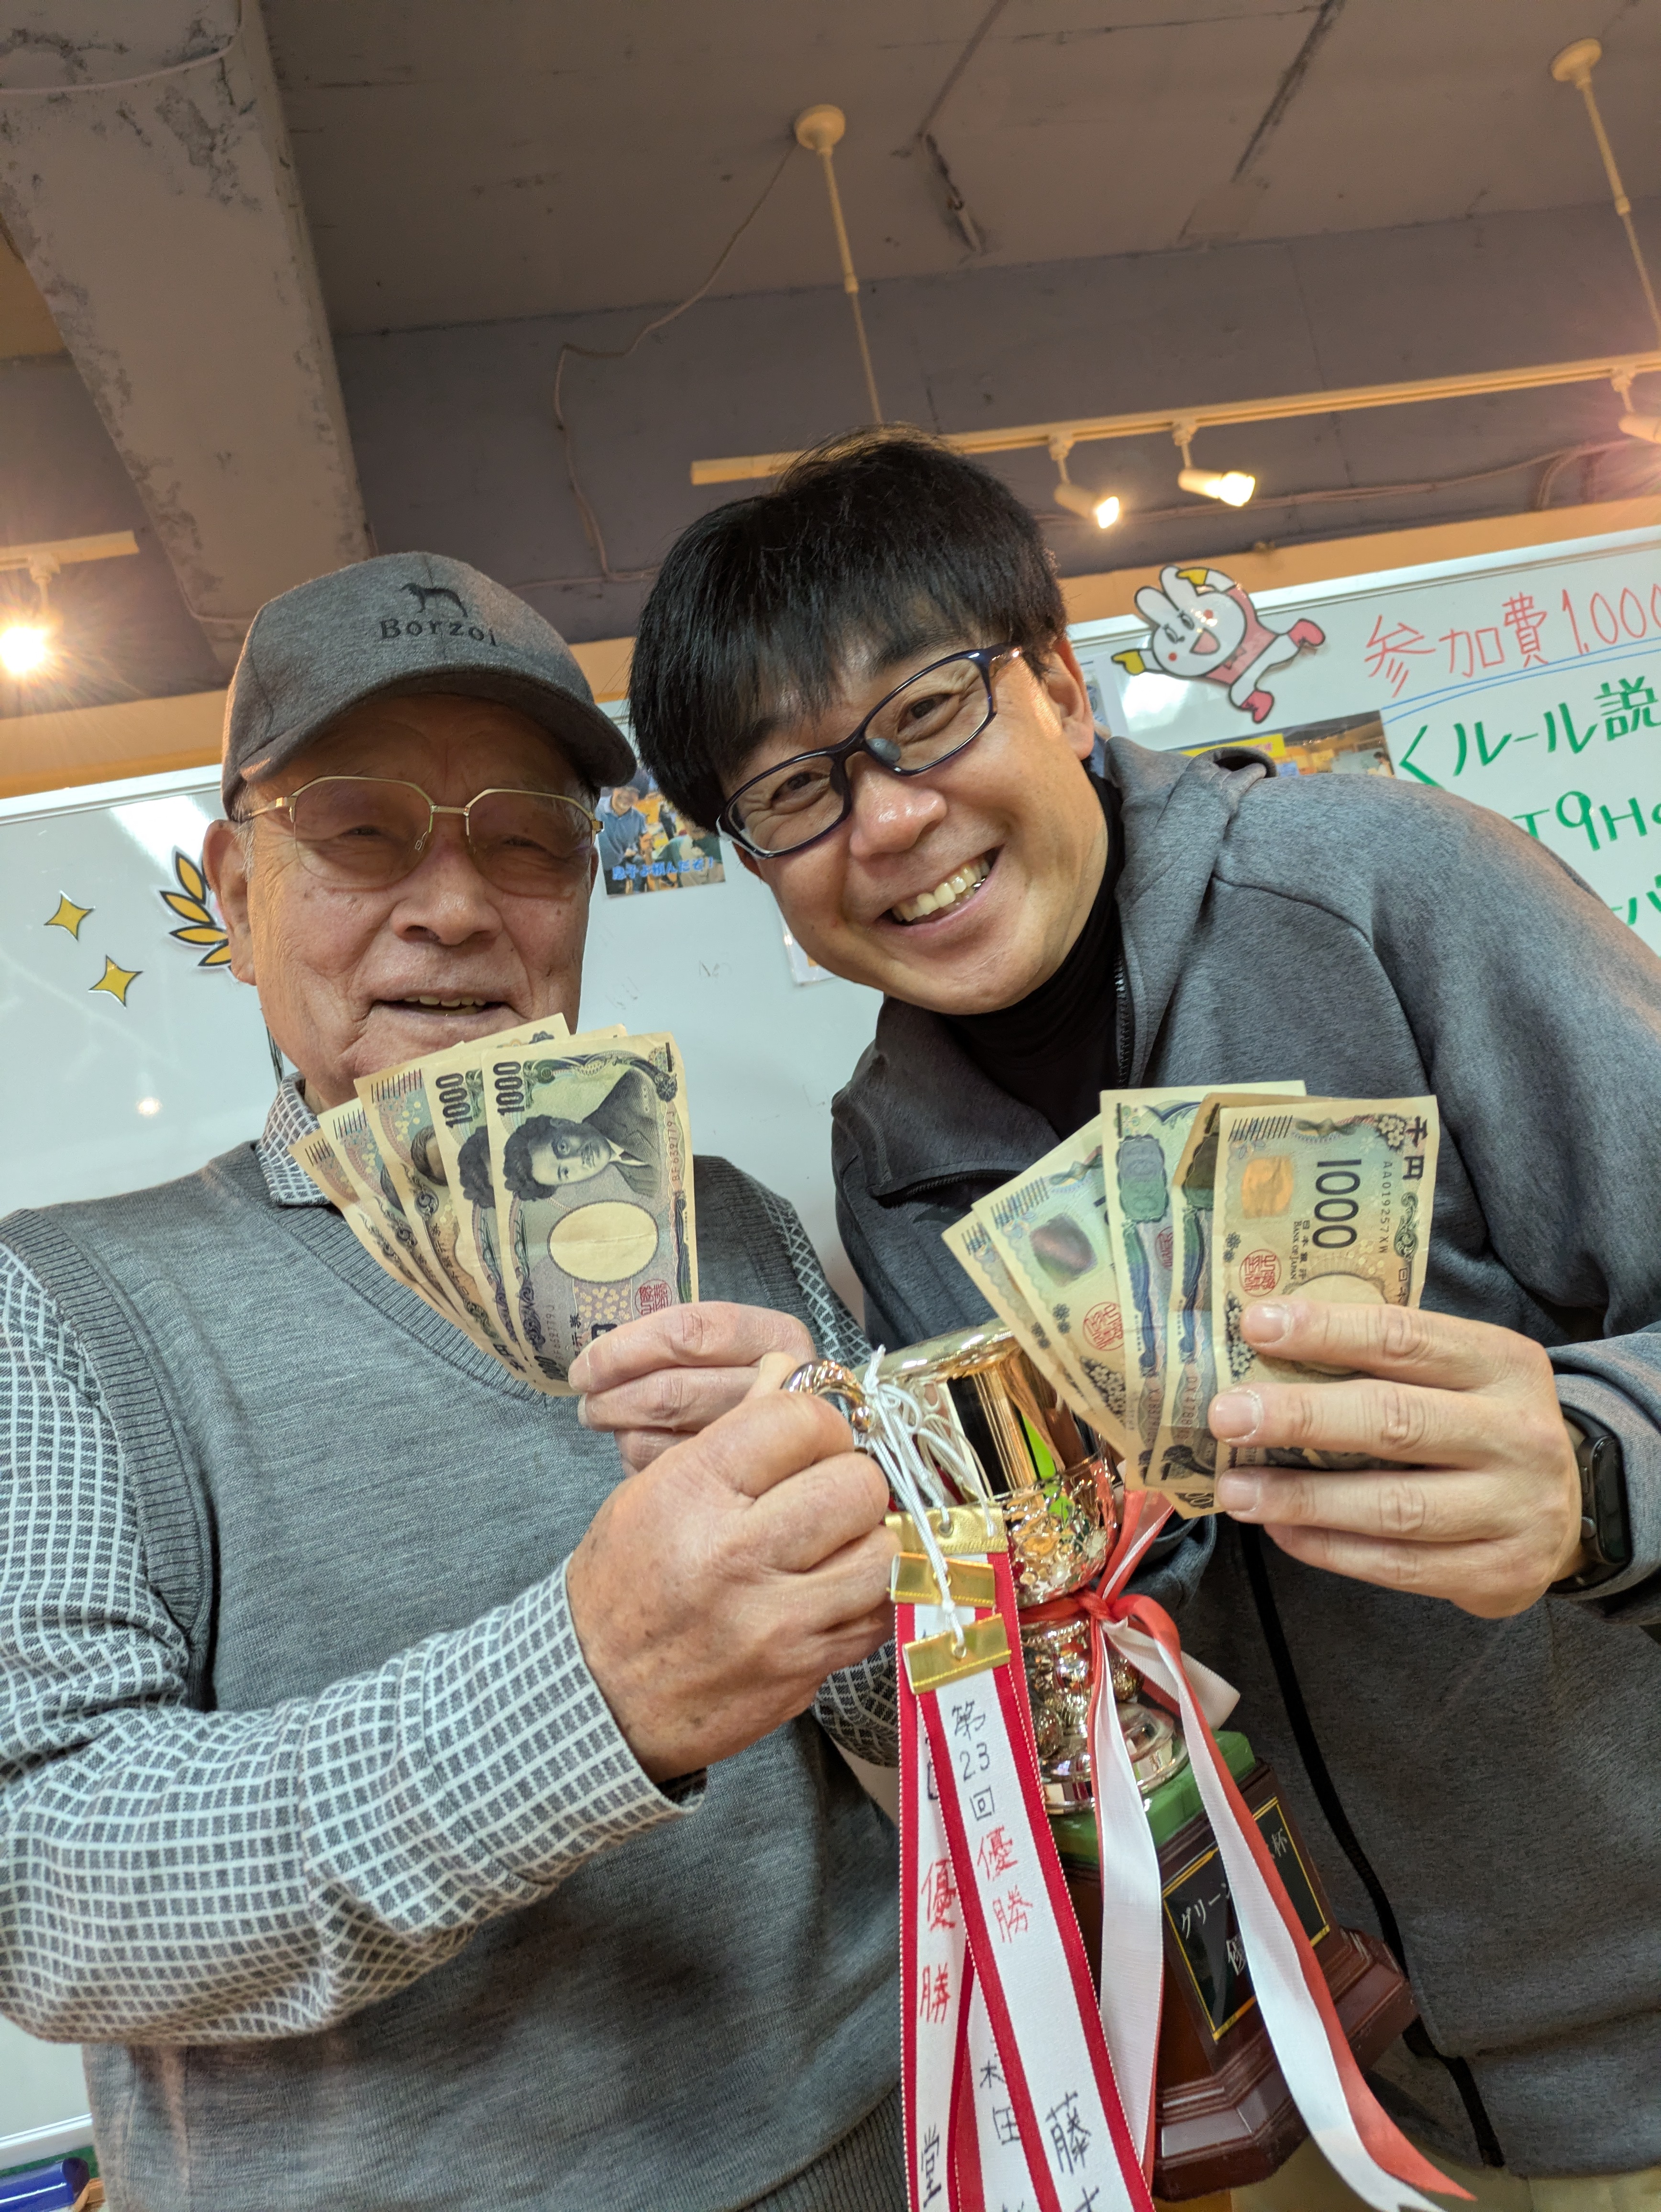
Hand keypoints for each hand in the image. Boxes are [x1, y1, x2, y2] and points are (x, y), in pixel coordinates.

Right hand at [565, 1381, 895, 1780]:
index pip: (800, 1420)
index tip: (810, 1438)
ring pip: (883, 1552)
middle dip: (850, 1476)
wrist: (597, 1695)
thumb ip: (734, 1431)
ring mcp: (778, 1622)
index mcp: (694, 1493)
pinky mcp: (805, 1671)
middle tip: (826, 1489)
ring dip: (867, 1540)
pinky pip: (876, 1617)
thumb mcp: (657, 1489)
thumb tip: (793, 1374)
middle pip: (856, 1482)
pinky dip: (866, 1599)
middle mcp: (738, 1554)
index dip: (818, 1421)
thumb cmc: (624, 1583)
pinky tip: (832, 1591)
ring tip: (835, 1542)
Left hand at [571, 1302, 815, 1470]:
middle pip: (672, 1389)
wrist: (789, 1441)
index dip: (625, 1348)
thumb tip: (593, 1364)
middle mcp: (782, 1389)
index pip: (689, 1333)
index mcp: (778, 1339)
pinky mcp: (741, 1486)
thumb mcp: (718, 1347)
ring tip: (603, 1417)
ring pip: (663, 1433)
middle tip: (586, 1400)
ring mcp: (764, 1442)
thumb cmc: (732, 1379)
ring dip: (618, 1424)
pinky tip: (638, 1446)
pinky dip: (638, 1457)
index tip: (585, 1366)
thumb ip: (674, 1342)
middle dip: (612, 1395)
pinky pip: (666, 1470)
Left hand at [1208, 1300, 1584, 1618]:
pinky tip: (1282, 1531)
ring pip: (1392, 1505)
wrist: (1566, 1505)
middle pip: (1395, 1420)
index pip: (1405, 1337)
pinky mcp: (1499, 1573)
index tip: (1255, 1326)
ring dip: (1302, 1498)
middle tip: (1227, 1416)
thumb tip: (1263, 1353)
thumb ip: (1379, 1362)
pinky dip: (1330, 1548)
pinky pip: (1398, 1565)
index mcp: (1502, 1363)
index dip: (1327, 1330)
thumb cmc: (1476, 1423)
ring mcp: (1516, 1509)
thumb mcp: (1454, 1374)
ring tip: (1236, 1489)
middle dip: (1301, 1417)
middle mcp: (1519, 1434)